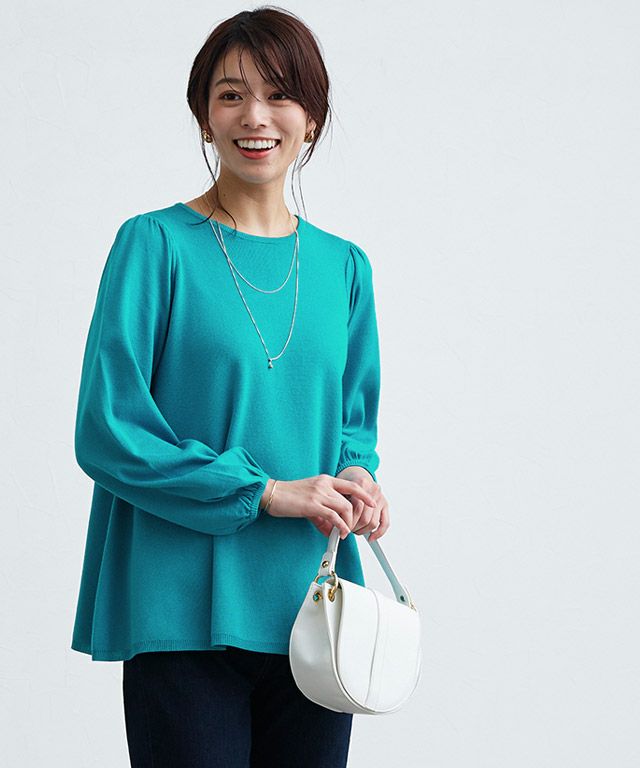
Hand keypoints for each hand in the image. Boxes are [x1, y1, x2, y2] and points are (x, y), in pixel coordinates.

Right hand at [260, 475, 376, 538]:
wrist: (272, 493)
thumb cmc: (289, 495)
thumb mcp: (309, 500)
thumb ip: (322, 513)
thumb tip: (330, 528)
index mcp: (325, 480)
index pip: (351, 485)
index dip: (364, 494)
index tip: (371, 502)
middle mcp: (325, 484)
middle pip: (350, 500)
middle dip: (355, 516)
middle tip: (352, 528)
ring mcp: (319, 494)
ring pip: (344, 508)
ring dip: (348, 523)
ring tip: (345, 532)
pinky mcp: (313, 505)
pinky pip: (334, 516)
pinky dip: (340, 526)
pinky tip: (340, 533)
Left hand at [332, 466, 389, 541]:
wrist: (355, 472)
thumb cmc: (344, 482)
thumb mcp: (338, 488)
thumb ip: (336, 503)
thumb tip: (331, 525)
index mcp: (361, 483)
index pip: (356, 508)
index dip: (348, 521)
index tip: (340, 528)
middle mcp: (373, 489)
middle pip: (364, 517)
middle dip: (354, 527)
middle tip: (346, 530)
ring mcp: (381, 497)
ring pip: (373, 522)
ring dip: (363, 531)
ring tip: (354, 530)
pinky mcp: (385, 504)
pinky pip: (385, 522)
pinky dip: (378, 533)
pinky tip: (371, 538)